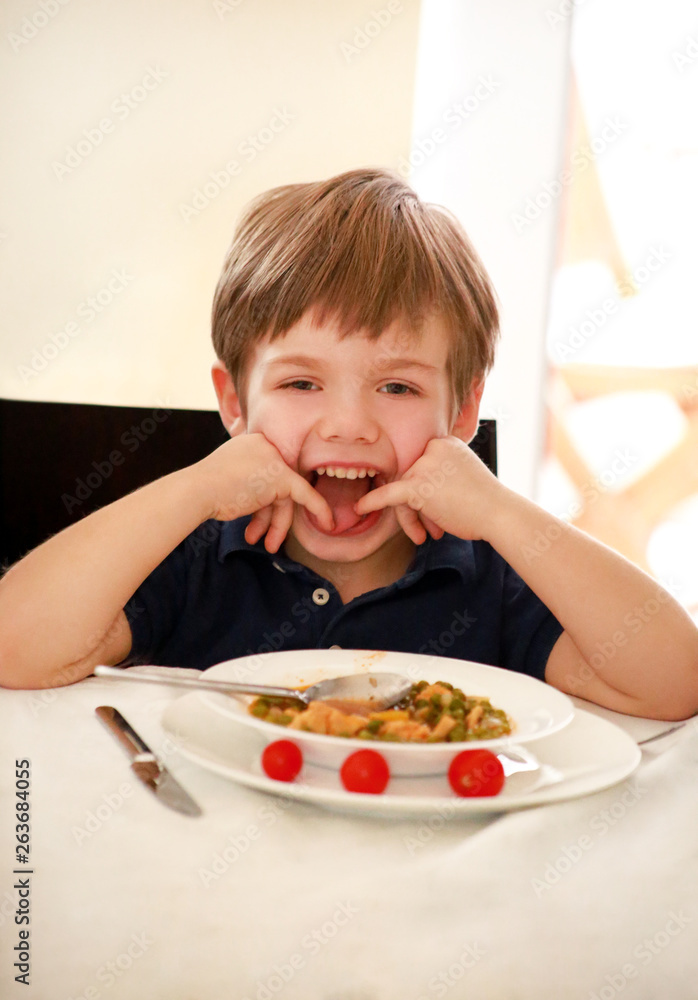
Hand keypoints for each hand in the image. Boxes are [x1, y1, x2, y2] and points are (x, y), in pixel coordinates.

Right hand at [195, 429, 332, 552]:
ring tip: (266, 544)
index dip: (264, 499)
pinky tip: (328, 524)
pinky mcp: (282, 475)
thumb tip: (262, 501)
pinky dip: (319, 510)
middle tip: (262, 538)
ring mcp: (274, 459)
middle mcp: (265, 446)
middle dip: (269, 514)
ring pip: (285, 496)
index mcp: (251, 443)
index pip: (267, 472)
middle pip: (276, 485)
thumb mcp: (226, 478)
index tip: (261, 518)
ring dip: (275, 523)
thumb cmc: (203, 491)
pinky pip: (307, 495)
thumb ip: (246, 480)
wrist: (196, 491)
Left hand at [354, 434, 499, 544]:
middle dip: (416, 508)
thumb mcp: (463, 477)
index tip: (433, 510)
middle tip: (429, 529)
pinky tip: (360, 508)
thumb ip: (441, 475)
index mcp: (445, 443)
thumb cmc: (486, 503)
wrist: (500, 514)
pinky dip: (373, 502)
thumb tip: (415, 489)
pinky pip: (388, 494)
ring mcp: (425, 465)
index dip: (422, 491)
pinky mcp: (418, 485)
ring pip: (402, 492)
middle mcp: (433, 448)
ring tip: (428, 534)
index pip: (419, 466)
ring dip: (412, 517)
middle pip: (409, 478)